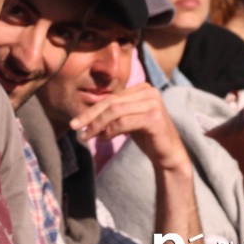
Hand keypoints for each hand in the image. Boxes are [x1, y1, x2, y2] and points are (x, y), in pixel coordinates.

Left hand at [70, 83, 189, 171]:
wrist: (169, 154)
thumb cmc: (147, 136)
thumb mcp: (128, 119)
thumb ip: (113, 112)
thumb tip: (85, 115)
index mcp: (143, 88)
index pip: (111, 97)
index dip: (91, 110)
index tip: (76, 122)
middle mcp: (149, 92)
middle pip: (111, 102)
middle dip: (90, 116)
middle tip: (75, 128)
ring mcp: (153, 104)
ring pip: (115, 111)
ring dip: (97, 125)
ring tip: (87, 136)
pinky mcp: (154, 118)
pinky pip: (123, 122)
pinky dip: (109, 131)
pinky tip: (102, 139)